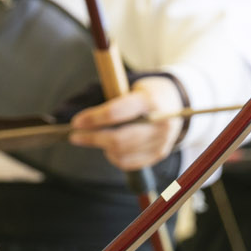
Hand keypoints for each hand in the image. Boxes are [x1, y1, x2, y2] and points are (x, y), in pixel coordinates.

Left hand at [68, 76, 183, 171]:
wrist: (175, 101)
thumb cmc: (144, 92)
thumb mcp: (131, 87)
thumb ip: (111, 101)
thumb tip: (81, 120)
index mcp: (150, 101)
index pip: (116, 113)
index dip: (93, 119)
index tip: (75, 122)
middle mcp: (159, 123)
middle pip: (119, 139)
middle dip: (92, 138)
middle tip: (74, 136)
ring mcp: (162, 141)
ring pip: (122, 153)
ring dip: (102, 147)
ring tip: (92, 139)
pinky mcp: (159, 154)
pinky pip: (130, 163)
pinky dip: (114, 157)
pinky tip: (109, 148)